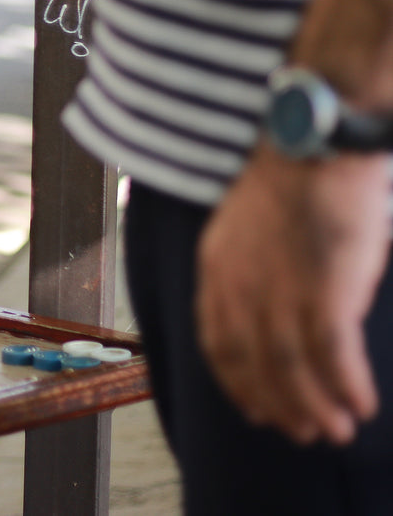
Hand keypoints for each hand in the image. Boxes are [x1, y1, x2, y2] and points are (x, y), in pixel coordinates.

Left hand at [196, 145, 389, 443]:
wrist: (318, 146)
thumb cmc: (293, 183)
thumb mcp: (244, 230)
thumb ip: (247, 273)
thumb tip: (268, 314)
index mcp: (216, 270)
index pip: (218, 343)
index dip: (237, 383)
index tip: (256, 409)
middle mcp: (238, 287)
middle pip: (253, 364)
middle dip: (279, 405)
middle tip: (303, 432)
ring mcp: (278, 291)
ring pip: (290, 368)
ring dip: (316, 406)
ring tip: (337, 430)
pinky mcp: (323, 292)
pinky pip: (333, 356)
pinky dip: (347, 386)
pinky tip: (363, 404)